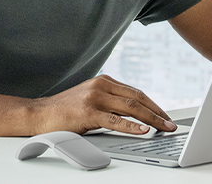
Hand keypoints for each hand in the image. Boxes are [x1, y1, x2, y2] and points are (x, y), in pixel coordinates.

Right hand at [30, 74, 176, 135]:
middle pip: (137, 98)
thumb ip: (109, 101)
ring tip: (164, 128)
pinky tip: (143, 131)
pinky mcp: (88, 112)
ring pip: (130, 107)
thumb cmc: (66, 110)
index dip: (154, 104)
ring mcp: (94, 97)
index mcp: (104, 81)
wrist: (40, 114)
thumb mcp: (91, 99)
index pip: (136, 92)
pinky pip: (115, 120)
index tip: (166, 116)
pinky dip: (132, 126)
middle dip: (157, 112)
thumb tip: (135, 114)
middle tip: (171, 124)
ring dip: (151, 119)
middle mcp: (101, 85)